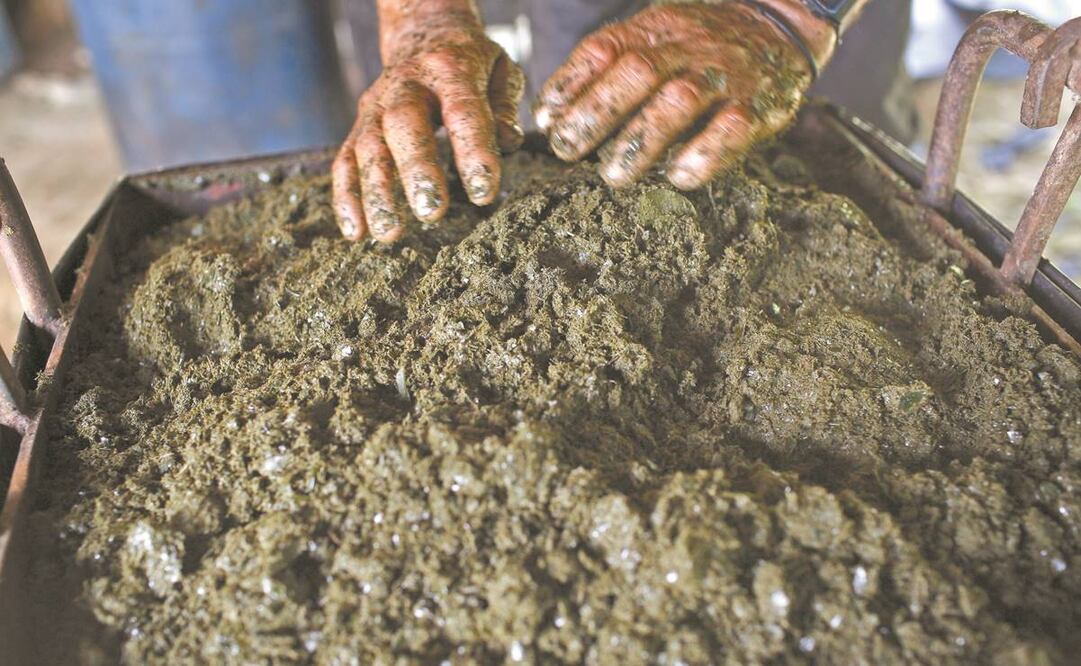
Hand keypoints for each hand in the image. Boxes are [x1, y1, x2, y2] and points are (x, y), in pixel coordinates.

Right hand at [332, 21, 524, 241]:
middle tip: (431, 212)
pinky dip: (347, 198)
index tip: (483, 193)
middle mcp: (405, 84)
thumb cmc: (470, 65)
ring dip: (376, 193)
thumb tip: (507, 142)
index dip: (473, 151)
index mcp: (450, 68)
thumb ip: (504, 105)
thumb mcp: (499, 69)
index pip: (462, 110)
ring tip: (389, 234)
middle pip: (404, 124)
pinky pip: (345, 161)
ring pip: (368, 147)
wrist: (422, 36)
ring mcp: (375, 105)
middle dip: (416, 170)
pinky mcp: (358, 126)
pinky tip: (357, 232)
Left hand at [534, 1, 828, 190]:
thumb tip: (548, 117)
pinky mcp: (759, 106)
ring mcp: (724, 76)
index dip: (570, 84)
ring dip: (640, 141)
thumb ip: (604, 71)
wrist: (778, 24)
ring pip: (679, 101)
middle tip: (567, 151)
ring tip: (614, 176)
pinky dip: (703, 155)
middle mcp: (687, 48)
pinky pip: (731, 130)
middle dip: (596, 114)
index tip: (547, 121)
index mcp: (654, 29)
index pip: (603, 49)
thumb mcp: (651, 38)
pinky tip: (678, 176)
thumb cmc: (696, 47)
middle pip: (637, 72)